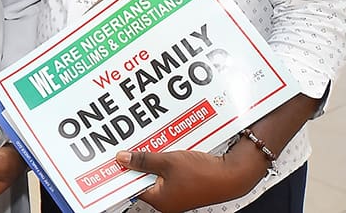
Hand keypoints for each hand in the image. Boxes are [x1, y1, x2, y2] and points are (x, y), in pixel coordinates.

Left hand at [115, 148, 264, 212]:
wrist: (232, 173)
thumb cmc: (205, 174)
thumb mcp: (168, 162)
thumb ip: (144, 159)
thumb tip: (123, 159)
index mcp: (160, 200)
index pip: (132, 186)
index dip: (123, 171)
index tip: (113, 159)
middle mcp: (167, 200)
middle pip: (143, 179)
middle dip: (136, 162)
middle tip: (127, 147)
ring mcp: (177, 192)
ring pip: (156, 173)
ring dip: (150, 159)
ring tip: (144, 144)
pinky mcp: (186, 184)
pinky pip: (168, 171)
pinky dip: (163, 160)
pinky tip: (162, 147)